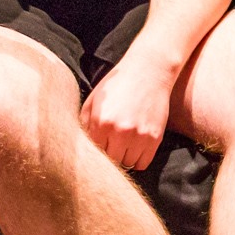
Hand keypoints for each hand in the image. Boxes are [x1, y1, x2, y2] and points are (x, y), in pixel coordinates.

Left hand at [80, 54, 175, 170]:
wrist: (149, 71)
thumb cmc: (118, 84)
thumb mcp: (94, 100)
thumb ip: (84, 124)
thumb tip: (79, 147)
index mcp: (101, 122)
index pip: (93, 154)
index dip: (95, 153)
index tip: (97, 149)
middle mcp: (120, 132)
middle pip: (110, 162)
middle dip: (109, 155)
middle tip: (111, 146)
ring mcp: (140, 136)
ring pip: (127, 164)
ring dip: (124, 158)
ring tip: (124, 144)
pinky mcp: (155, 138)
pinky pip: (143, 163)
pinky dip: (138, 159)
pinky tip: (135, 147)